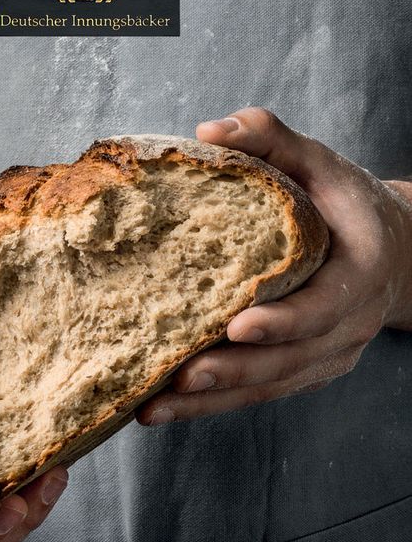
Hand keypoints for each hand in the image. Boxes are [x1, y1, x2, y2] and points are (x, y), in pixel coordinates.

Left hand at [136, 107, 411, 425]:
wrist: (393, 253)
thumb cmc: (348, 207)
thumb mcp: (323, 166)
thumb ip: (273, 142)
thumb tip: (207, 132)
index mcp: (359, 277)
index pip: (322, 308)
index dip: (283, 321)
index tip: (237, 326)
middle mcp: (346, 329)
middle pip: (287, 362)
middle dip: (232, 373)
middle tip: (179, 379)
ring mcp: (326, 357)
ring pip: (267, 387)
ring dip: (211, 403)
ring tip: (154, 408)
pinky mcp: (303, 371)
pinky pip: (259, 392)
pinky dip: (214, 404)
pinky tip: (166, 407)